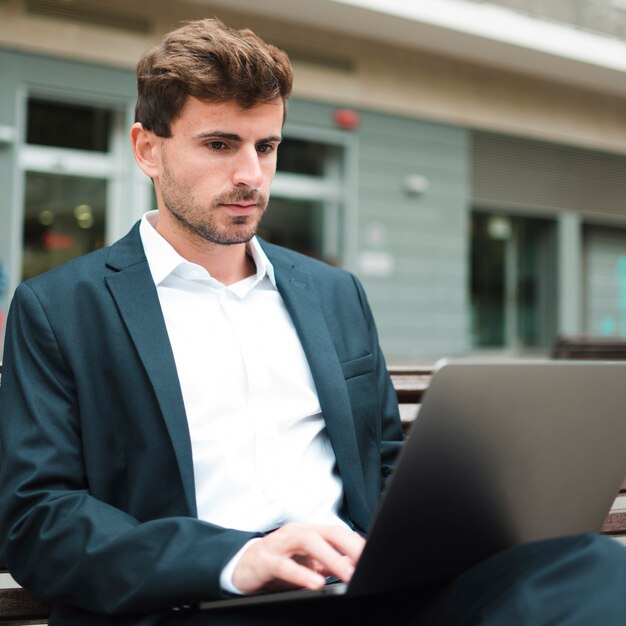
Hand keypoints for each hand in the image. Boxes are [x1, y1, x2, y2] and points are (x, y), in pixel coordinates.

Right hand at [231, 523, 364, 593]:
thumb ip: (327, 562)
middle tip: (365, 562)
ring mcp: (280, 543)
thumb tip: (353, 566)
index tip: (372, 555)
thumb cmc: (278, 563)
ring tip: (346, 574)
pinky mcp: (265, 558)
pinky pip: (284, 564)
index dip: (355, 542)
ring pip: (308, 542)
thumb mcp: (306, 564)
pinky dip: (301, 573)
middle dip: (349, 546)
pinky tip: (315, 582)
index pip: (337, 532)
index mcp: (309, 532)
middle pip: (327, 532)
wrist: (243, 566)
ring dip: (330, 557)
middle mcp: (296, 532)